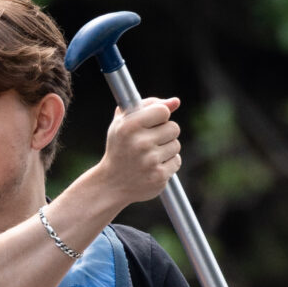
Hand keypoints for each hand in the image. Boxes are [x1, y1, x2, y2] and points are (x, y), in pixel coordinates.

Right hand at [99, 95, 181, 209]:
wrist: (111, 184)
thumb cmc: (120, 147)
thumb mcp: (123, 123)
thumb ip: (148, 106)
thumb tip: (176, 102)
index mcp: (129, 126)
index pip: (163, 111)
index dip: (160, 115)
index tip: (153, 122)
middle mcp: (140, 143)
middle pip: (174, 128)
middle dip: (165, 133)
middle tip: (150, 141)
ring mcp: (150, 161)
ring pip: (176, 145)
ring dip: (166, 149)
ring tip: (149, 155)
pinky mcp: (159, 176)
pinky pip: (176, 161)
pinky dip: (167, 163)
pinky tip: (153, 167)